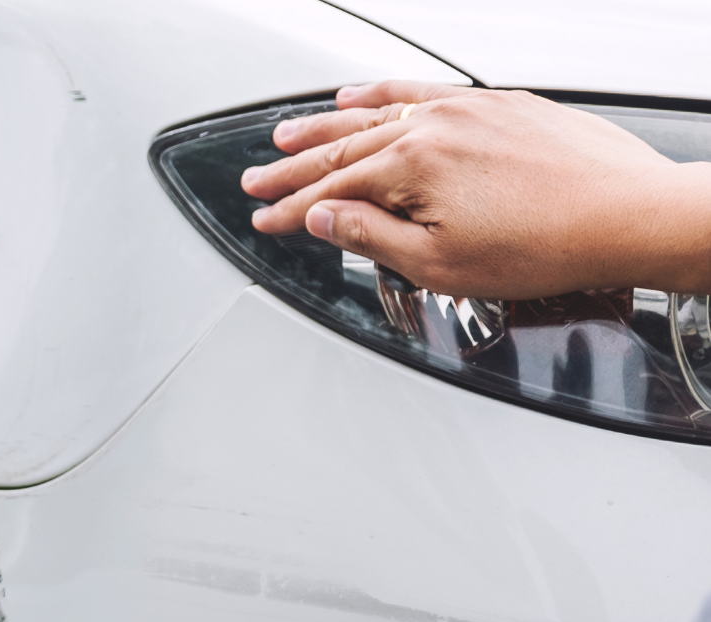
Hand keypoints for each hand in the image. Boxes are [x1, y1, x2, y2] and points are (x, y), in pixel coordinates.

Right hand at [242, 81, 710, 298]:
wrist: (629, 215)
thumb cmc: (548, 244)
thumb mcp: (439, 263)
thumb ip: (371, 237)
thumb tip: (324, 220)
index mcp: (413, 166)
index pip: (330, 191)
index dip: (290, 212)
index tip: (265, 222)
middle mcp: (436, 126)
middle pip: (343, 145)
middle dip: (293, 167)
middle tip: (257, 179)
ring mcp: (469, 109)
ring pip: (378, 112)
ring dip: (327, 123)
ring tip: (290, 132)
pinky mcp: (502, 104)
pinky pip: (423, 91)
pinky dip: (385, 95)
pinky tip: (366, 96)